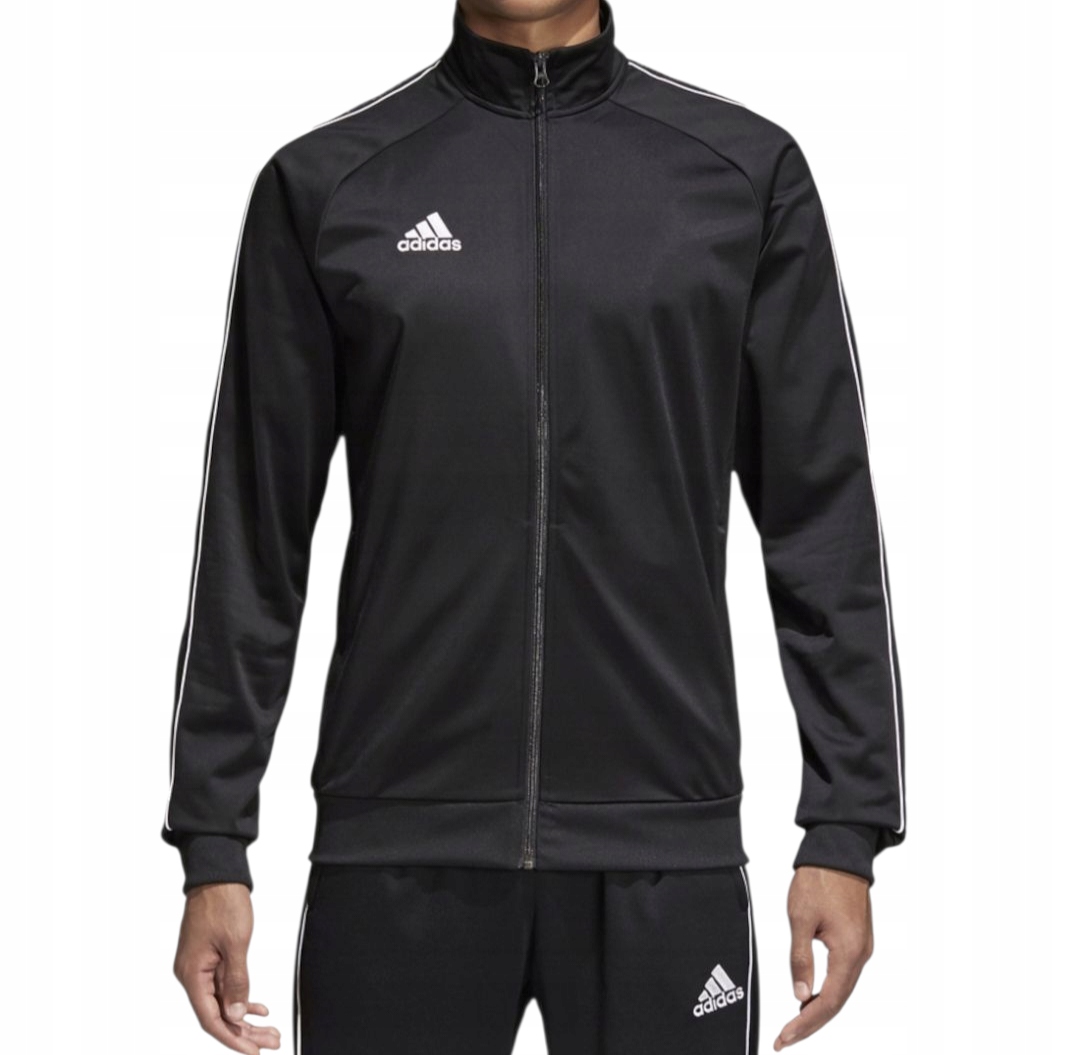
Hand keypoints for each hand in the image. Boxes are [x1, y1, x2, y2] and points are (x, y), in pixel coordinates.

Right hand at [173, 882, 280, 1052]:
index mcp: (192, 974)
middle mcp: (192, 975)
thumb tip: (238, 1014)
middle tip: (272, 1043)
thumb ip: (237, 980)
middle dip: (244, 1032)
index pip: (210, 1019)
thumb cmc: (223, 903)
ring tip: (270, 1031)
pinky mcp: (210, 959)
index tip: (253, 1051)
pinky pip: (224, 988)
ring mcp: (200, 967)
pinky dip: (242, 998)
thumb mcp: (235, 943)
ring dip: (246, 1018)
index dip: (232, 1038)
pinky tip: (259, 1008)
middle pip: (218, 1015)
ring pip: (223, 1002)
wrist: (217, 875)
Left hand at [774, 865, 873, 1049]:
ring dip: (819, 1008)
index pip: (828, 1002)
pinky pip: (843, 975)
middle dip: (811, 1022)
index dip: (806, 1023)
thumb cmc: (819, 880)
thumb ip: (800, 958)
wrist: (839, 851)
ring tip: (794, 1023)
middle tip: (785, 1038)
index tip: (785, 1037)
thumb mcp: (800, 918)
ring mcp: (861, 948)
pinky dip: (827, 991)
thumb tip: (799, 995)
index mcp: (848, 952)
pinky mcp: (857, 940)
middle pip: (837, 1001)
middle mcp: (861, 955)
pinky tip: (810, 996)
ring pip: (841, 989)